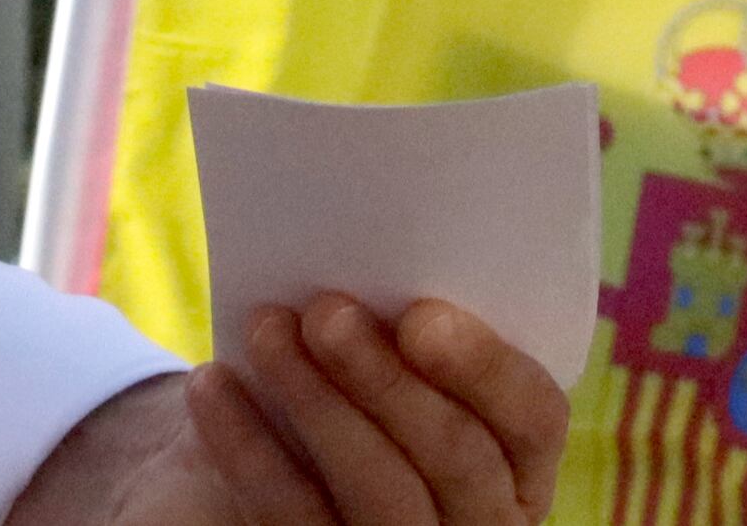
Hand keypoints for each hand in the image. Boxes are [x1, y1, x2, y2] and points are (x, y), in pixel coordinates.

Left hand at [15, 302, 569, 525]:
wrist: (293, 457)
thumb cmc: (367, 378)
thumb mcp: (412, 358)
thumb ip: (419, 326)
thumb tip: (376, 248)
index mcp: (521, 460)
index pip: (534, 417)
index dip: (484, 368)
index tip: (421, 315)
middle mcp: (484, 518)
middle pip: (456, 458)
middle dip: (387, 379)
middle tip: (326, 310)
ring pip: (380, 493)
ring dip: (317, 402)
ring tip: (265, 329)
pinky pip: (293, 517)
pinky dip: (247, 449)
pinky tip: (212, 386)